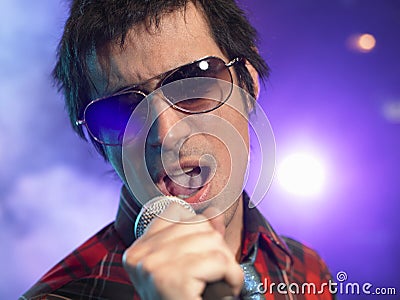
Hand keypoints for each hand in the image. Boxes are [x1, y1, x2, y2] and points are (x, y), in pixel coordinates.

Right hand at [122, 204, 243, 299]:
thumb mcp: (191, 266)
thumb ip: (201, 237)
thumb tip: (214, 212)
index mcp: (138, 250)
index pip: (175, 212)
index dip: (199, 230)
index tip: (201, 255)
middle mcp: (139, 255)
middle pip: (198, 224)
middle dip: (217, 248)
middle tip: (214, 276)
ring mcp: (152, 265)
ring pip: (212, 240)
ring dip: (227, 264)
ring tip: (220, 284)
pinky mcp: (171, 278)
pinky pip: (219, 261)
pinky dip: (232, 276)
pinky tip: (226, 290)